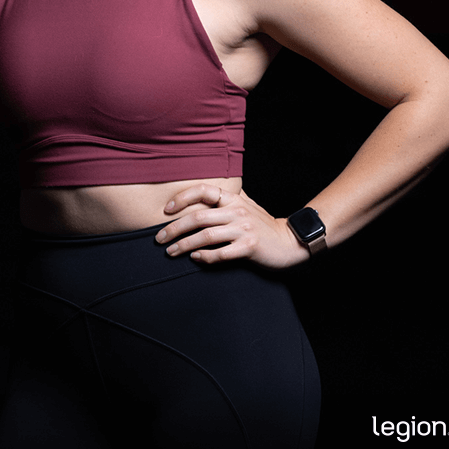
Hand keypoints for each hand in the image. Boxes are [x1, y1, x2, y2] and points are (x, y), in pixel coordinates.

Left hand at [154, 184, 308, 268]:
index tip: (166, 210)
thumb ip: (225, 199)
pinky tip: (194, 258)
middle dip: (174, 229)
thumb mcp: (245, 204)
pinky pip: (220, 253)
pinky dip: (204, 256)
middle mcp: (236, 211)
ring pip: (205, 236)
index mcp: (233, 199)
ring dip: (183, 245)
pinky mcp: (249, 247)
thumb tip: (199, 193)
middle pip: (197, 217)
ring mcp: (243, 229)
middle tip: (159, 239)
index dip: (182, 198)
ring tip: (170, 252)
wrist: (289, 241)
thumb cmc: (262, 224)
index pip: (203, 190)